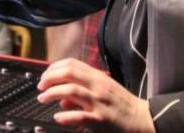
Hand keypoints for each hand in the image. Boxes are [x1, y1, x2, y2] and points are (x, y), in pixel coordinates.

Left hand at [37, 58, 154, 132]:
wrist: (143, 120)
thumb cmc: (122, 105)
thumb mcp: (103, 91)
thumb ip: (83, 91)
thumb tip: (61, 100)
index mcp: (98, 77)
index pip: (71, 64)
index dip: (53, 67)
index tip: (45, 75)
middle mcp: (98, 86)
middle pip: (68, 73)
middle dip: (50, 78)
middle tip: (40, 86)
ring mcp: (99, 102)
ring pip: (71, 90)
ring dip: (52, 93)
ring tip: (43, 99)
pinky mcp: (101, 120)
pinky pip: (80, 115)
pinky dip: (66, 116)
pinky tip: (58, 118)